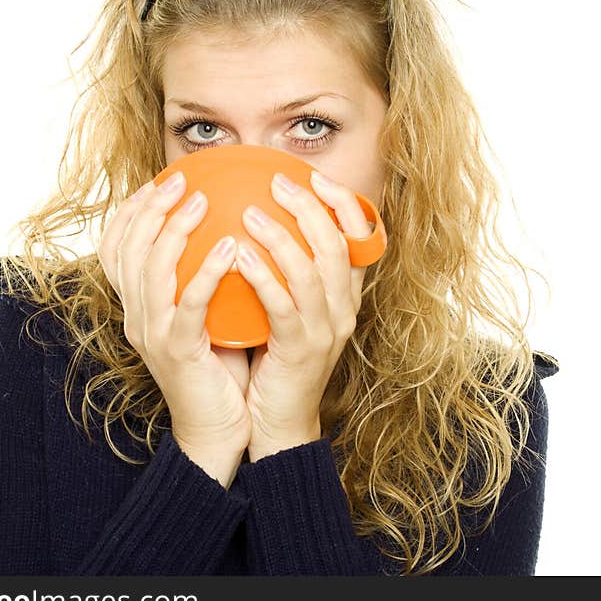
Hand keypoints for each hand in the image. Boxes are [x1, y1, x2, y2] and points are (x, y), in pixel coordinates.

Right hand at [98, 172, 250, 487]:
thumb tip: (231, 235)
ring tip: (201, 201)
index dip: (130, 213)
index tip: (157, 183)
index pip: (117, 250)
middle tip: (180, 182)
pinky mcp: (177, 351)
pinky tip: (229, 249)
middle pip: (129, 250)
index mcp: (139, 307)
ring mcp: (152, 334)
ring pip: (150, 271)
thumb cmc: (219, 369)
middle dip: (150, 209)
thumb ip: (204, 281)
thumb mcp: (205, 318)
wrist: (216, 427)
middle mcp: (136, 316)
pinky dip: (206, 273)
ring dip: (174, 231)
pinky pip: (188, 304)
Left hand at [235, 170, 372, 461]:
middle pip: (337, 246)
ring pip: (313, 272)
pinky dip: (263, 276)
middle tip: (277, 183)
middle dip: (310, 208)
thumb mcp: (289, 312)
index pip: (359, 240)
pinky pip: (284, 306)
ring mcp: (326, 332)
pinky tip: (240, 256)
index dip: (341, 204)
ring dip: (282, 237)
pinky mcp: (300, 350)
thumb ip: (286, 275)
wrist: (278, 422)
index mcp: (345, 298)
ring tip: (252, 213)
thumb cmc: (276, 362)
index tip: (312, 178)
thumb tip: (259, 227)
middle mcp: (343, 310)